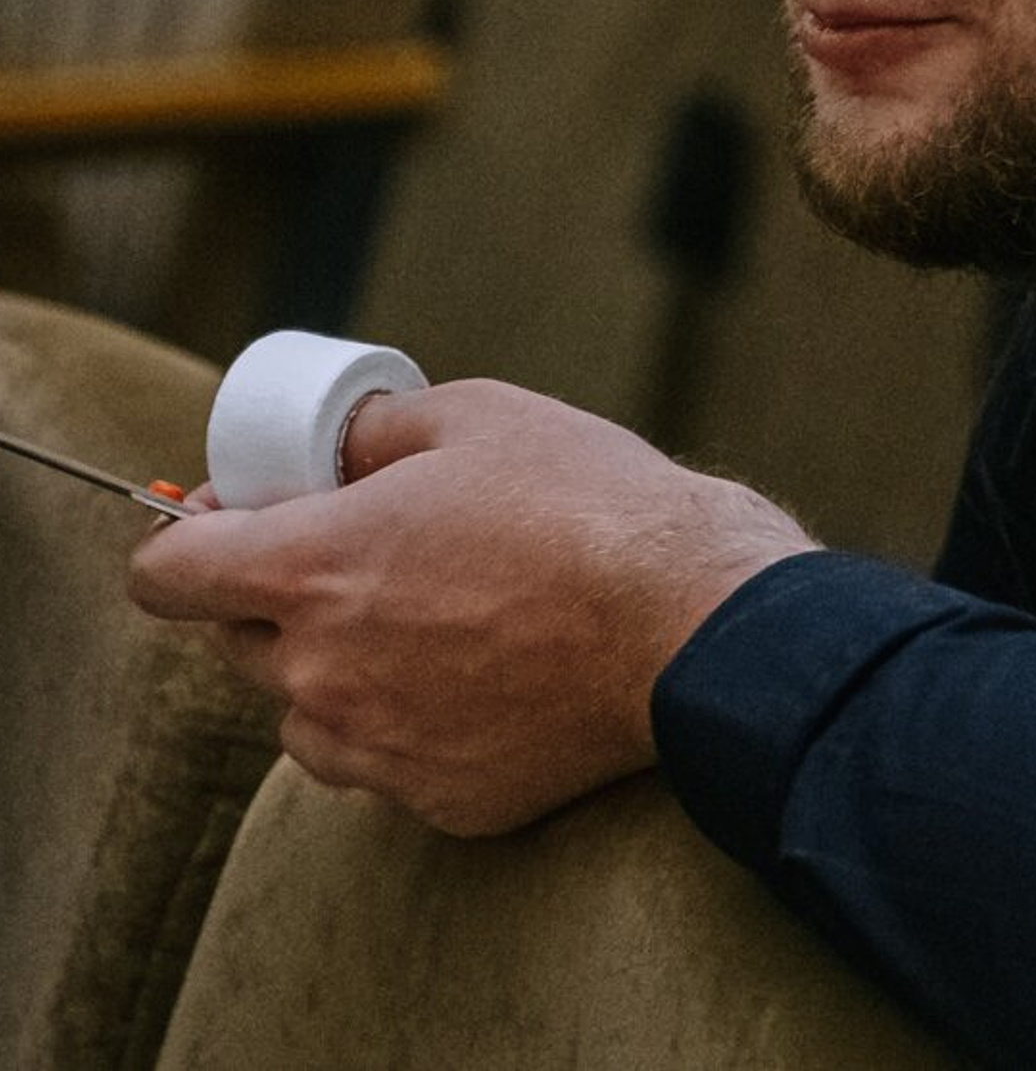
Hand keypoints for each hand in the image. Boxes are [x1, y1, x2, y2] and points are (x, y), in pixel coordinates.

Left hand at [128, 378, 814, 836]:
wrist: (689, 621)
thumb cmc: (587, 506)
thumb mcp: (479, 415)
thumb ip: (376, 430)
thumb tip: (335, 447)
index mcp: (309, 571)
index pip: (165, 574)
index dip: (188, 537)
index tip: (238, 518)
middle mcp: (319, 674)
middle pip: (235, 643)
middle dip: (279, 595)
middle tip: (370, 551)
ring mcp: (376, 749)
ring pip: (308, 713)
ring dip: (341, 667)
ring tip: (440, 617)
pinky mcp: (438, 801)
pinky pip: (387, 760)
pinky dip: (415, 719)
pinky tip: (490, 672)